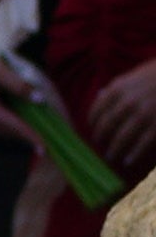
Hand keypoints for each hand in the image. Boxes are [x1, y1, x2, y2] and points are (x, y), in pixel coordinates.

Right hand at [0, 52, 58, 147]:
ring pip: (7, 132)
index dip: (32, 136)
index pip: (14, 126)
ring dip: (23, 130)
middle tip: (50, 136)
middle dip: (30, 134)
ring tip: (39, 128)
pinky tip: (25, 120)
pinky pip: (1, 129)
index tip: (46, 147)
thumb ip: (19, 85)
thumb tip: (40, 100)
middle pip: (12, 133)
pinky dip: (14, 126)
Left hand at [87, 58, 155, 177]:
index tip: (93, 129)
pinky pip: (141, 144)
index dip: (93, 122)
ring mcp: (143, 114)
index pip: (97, 109)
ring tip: (110, 157)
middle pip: (106, 127)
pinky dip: (133, 155)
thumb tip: (100, 94)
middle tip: (99, 146)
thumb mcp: (138, 73)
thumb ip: (119, 85)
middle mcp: (128, 102)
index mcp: (120, 88)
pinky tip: (128, 162)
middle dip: (100, 138)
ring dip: (113, 151)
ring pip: (121, 139)